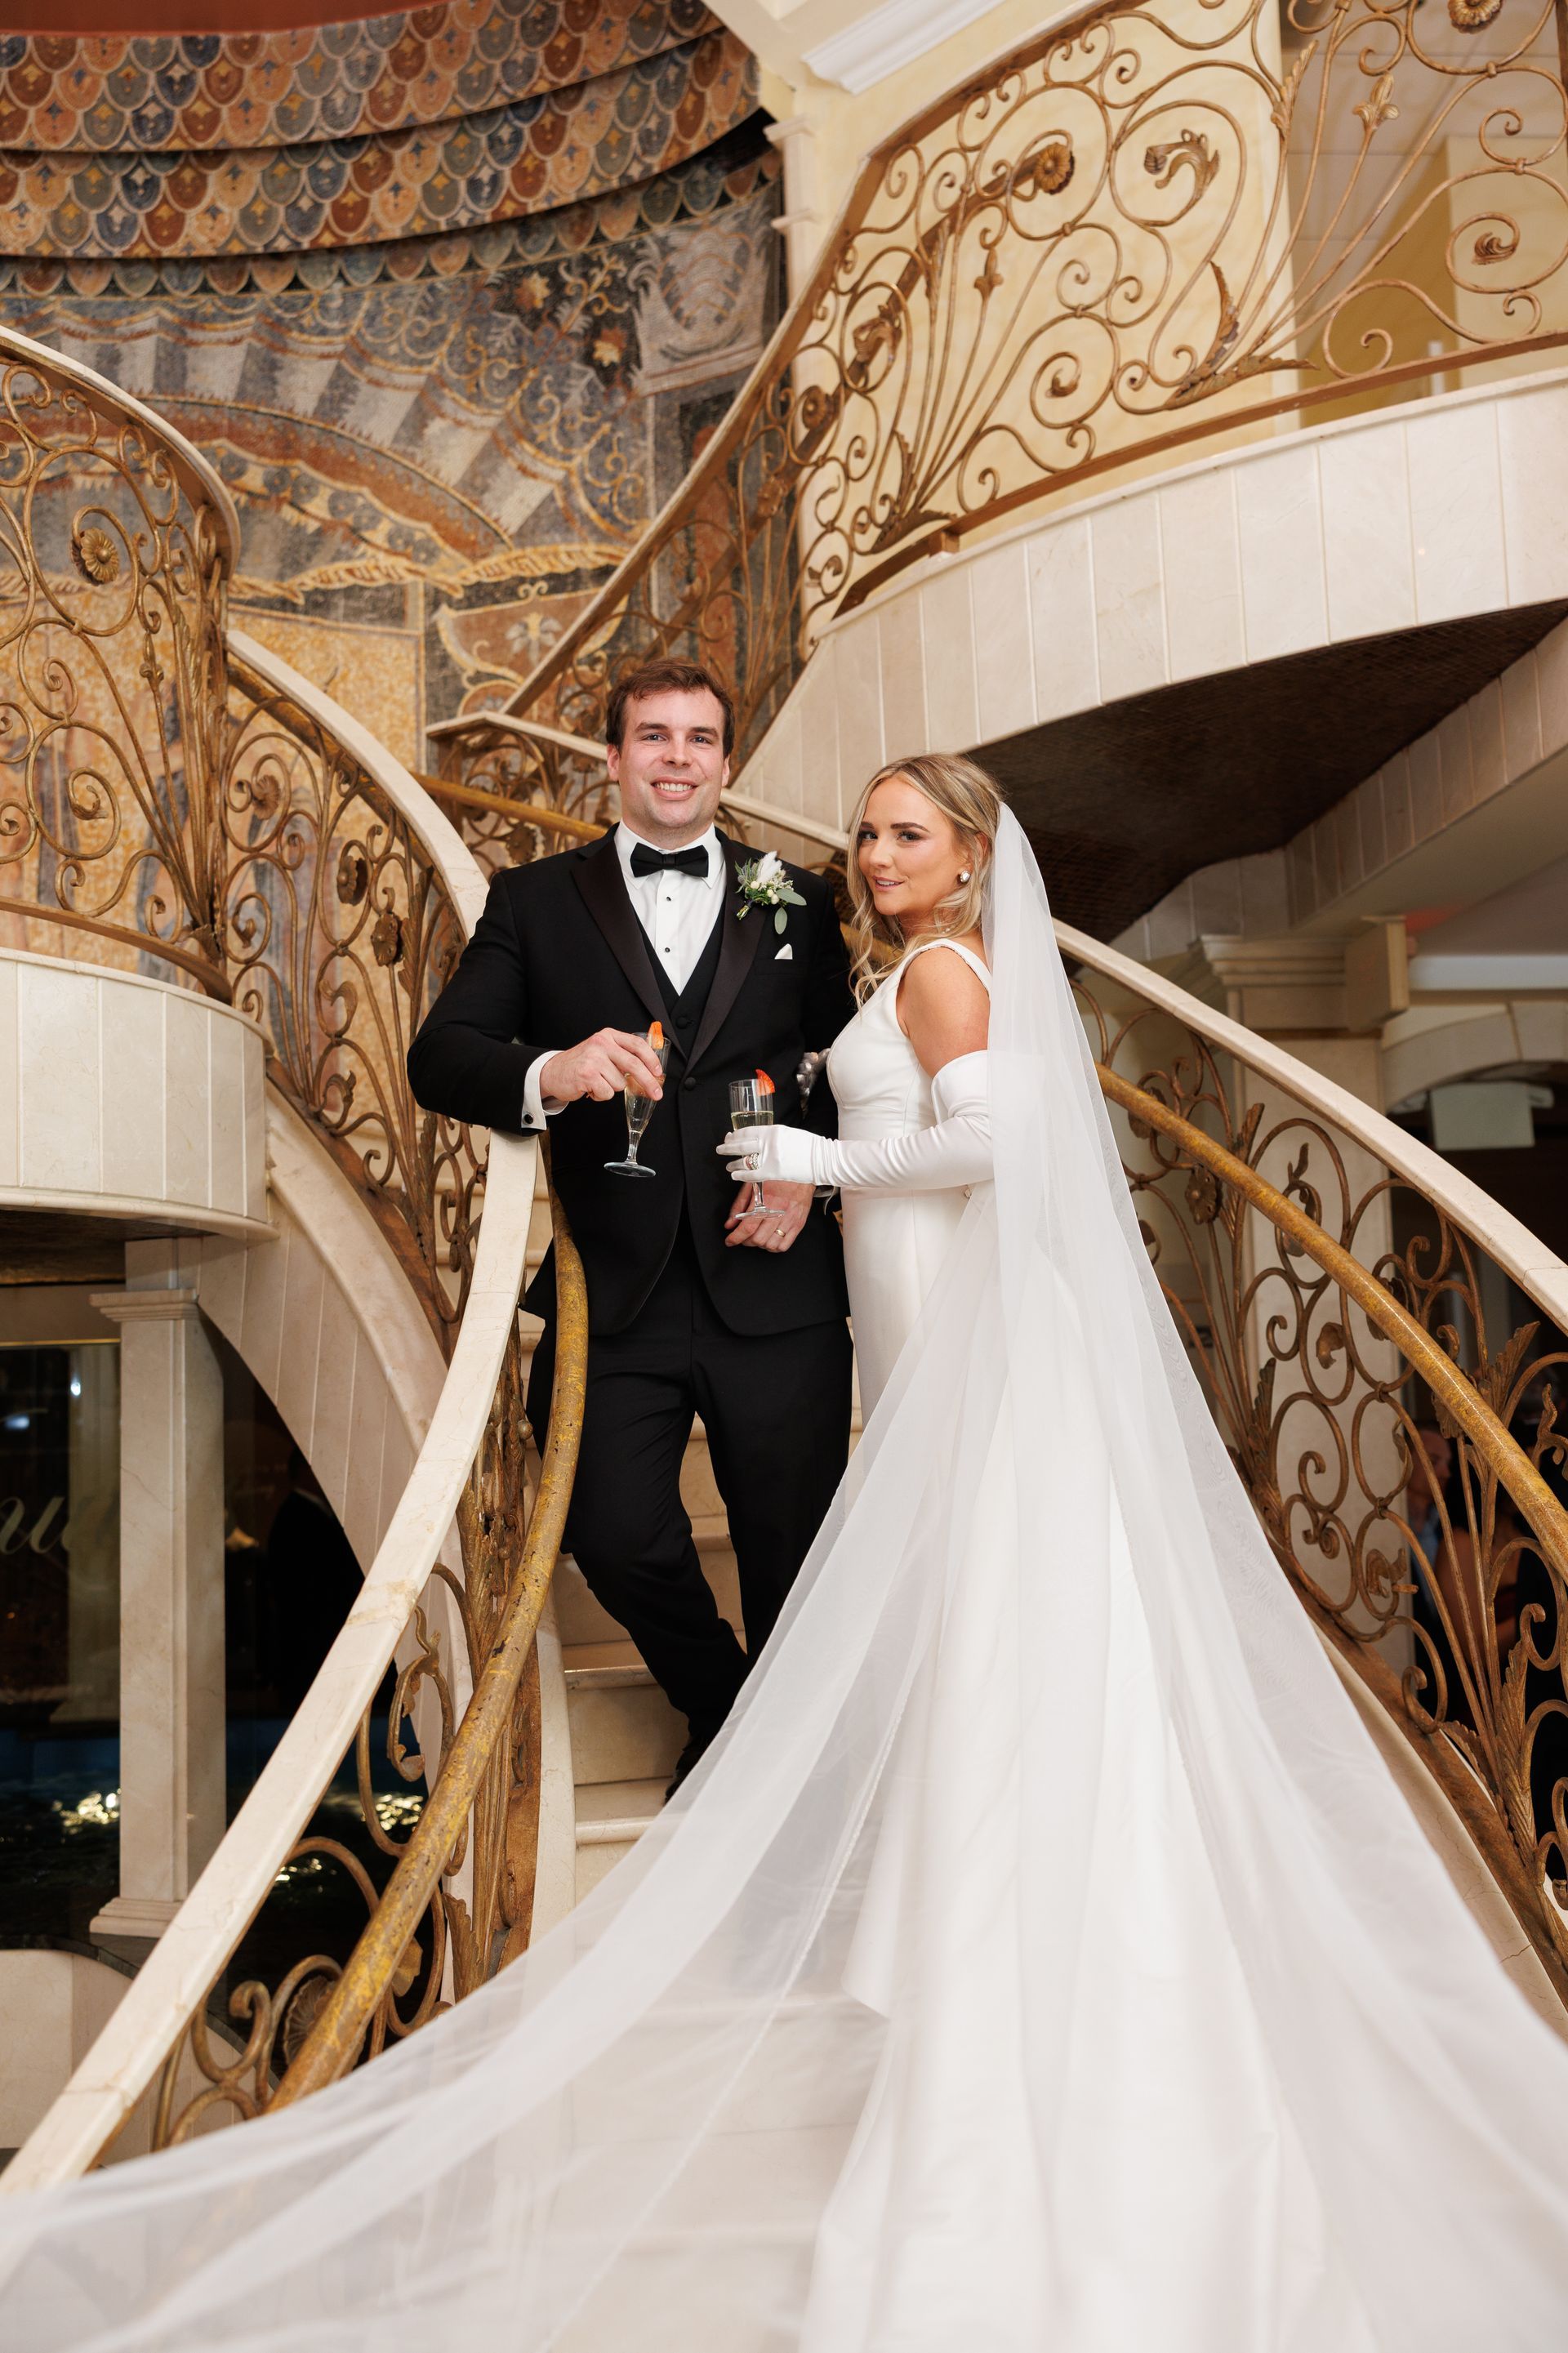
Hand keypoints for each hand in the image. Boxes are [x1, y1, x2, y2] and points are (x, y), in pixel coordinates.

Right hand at [541, 1028, 663, 1105]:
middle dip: (648, 1082)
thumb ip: (622, 1056)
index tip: (659, 1072)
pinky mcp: (587, 1074)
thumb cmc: (581, 1064)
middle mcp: (601, 1043)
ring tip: (598, 1082)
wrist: (553, 1072)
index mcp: (608, 1036)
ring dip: (612, 1088)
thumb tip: (649, 1071)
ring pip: (620, 1083)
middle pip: (634, 1064)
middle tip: (656, 1094)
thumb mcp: (602, 1051)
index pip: (637, 1044)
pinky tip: (591, 1088)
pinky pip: (607, 1093)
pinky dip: (601, 1095)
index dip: (651, 1059)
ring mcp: (593, 1058)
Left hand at [716, 1122, 818, 1186]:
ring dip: (733, 1162)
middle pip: (741, 1144)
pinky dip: (741, 1175)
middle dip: (728, 1147)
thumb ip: (773, 1135)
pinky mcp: (773, 1172)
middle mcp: (769, 1142)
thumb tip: (760, 1139)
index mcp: (773, 1130)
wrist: (824, 1159)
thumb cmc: (810, 1146)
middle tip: (720, 1148)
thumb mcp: (789, 1133)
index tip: (729, 1137)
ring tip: (728, 1165)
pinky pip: (751, 1174)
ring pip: (744, 1160)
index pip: (747, 1131)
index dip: (735, 1135)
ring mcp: (770, 1158)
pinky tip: (734, 1175)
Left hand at [725, 1179, 813, 1251]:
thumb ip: (739, 1205)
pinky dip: (774, 1247)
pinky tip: (770, 1239)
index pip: (747, 1227)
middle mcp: (778, 1211)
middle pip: (758, 1239)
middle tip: (743, 1236)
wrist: (800, 1170)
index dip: (735, 1238)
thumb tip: (730, 1224)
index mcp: (765, 1200)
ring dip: (760, 1245)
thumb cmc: (776, 1175)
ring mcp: (789, 1219)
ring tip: (757, 1236)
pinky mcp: (798, 1224)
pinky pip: (784, 1245)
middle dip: (746, 1241)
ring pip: (771, 1245)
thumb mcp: (752, 1184)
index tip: (730, 1241)